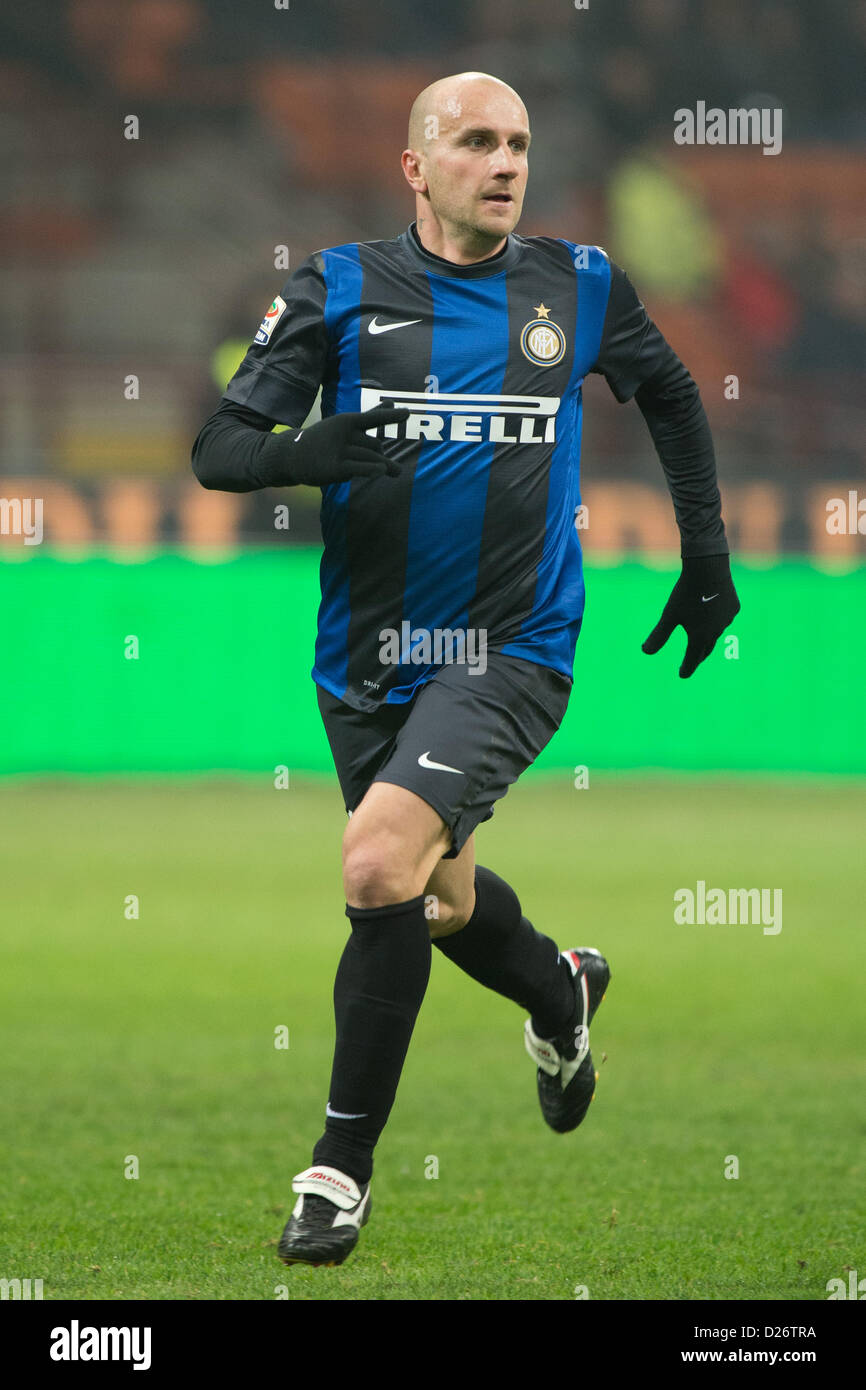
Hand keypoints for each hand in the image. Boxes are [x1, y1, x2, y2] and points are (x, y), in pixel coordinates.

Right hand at [261, 405, 409, 486]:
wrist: (293, 455)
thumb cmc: (325, 439)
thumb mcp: (347, 424)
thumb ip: (372, 415)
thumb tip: (392, 402)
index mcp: (347, 421)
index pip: (373, 418)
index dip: (390, 416)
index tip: (407, 413)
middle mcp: (344, 433)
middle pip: (375, 445)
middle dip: (381, 454)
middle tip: (385, 462)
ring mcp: (339, 450)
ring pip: (370, 458)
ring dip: (385, 465)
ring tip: (397, 472)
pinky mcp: (334, 468)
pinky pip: (358, 468)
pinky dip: (370, 469)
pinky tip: (381, 471)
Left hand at [642, 554, 739, 677]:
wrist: (708, 568)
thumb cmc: (685, 593)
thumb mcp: (669, 615)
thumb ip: (659, 635)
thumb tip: (645, 652)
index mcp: (700, 637)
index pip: (692, 660)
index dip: (686, 668)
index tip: (682, 674)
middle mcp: (716, 632)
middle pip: (706, 649)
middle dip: (698, 657)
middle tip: (692, 661)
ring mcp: (727, 620)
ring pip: (716, 633)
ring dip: (708, 638)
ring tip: (702, 639)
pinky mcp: (734, 607)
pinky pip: (724, 618)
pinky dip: (717, 621)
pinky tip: (714, 617)